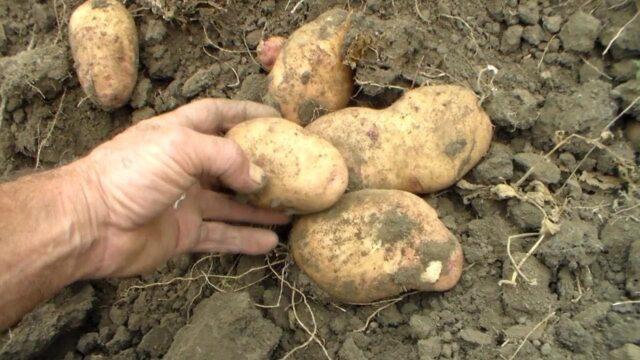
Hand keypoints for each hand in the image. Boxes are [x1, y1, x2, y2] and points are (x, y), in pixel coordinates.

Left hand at [74, 99, 288, 278]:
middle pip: (229, 163)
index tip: (277, 118)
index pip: (217, 115)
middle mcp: (183, 166)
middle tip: (292, 170)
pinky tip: (270, 242)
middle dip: (259, 166)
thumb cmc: (129, 174)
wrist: (90, 224)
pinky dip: (244, 239)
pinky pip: (220, 235)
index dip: (245, 113)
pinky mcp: (182, 232)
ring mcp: (183, 201)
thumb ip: (226, 156)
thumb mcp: (181, 148)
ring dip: (258, 208)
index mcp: (178, 135)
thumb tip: (257, 177)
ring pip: (230, 204)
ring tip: (290, 211)